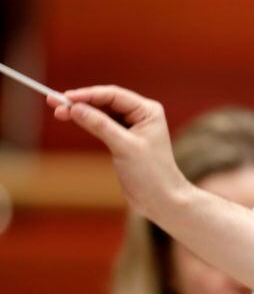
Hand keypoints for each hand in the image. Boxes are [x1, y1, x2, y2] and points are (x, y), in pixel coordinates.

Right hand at [48, 86, 188, 216]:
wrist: (159, 199)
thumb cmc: (150, 172)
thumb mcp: (124, 147)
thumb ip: (100, 126)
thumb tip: (76, 108)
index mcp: (148, 111)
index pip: (114, 96)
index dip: (88, 95)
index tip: (65, 97)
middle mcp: (141, 115)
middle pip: (106, 102)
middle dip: (82, 102)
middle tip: (54, 103)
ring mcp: (132, 127)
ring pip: (102, 113)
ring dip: (82, 112)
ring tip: (58, 113)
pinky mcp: (123, 140)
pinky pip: (102, 125)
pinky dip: (87, 123)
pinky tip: (73, 119)